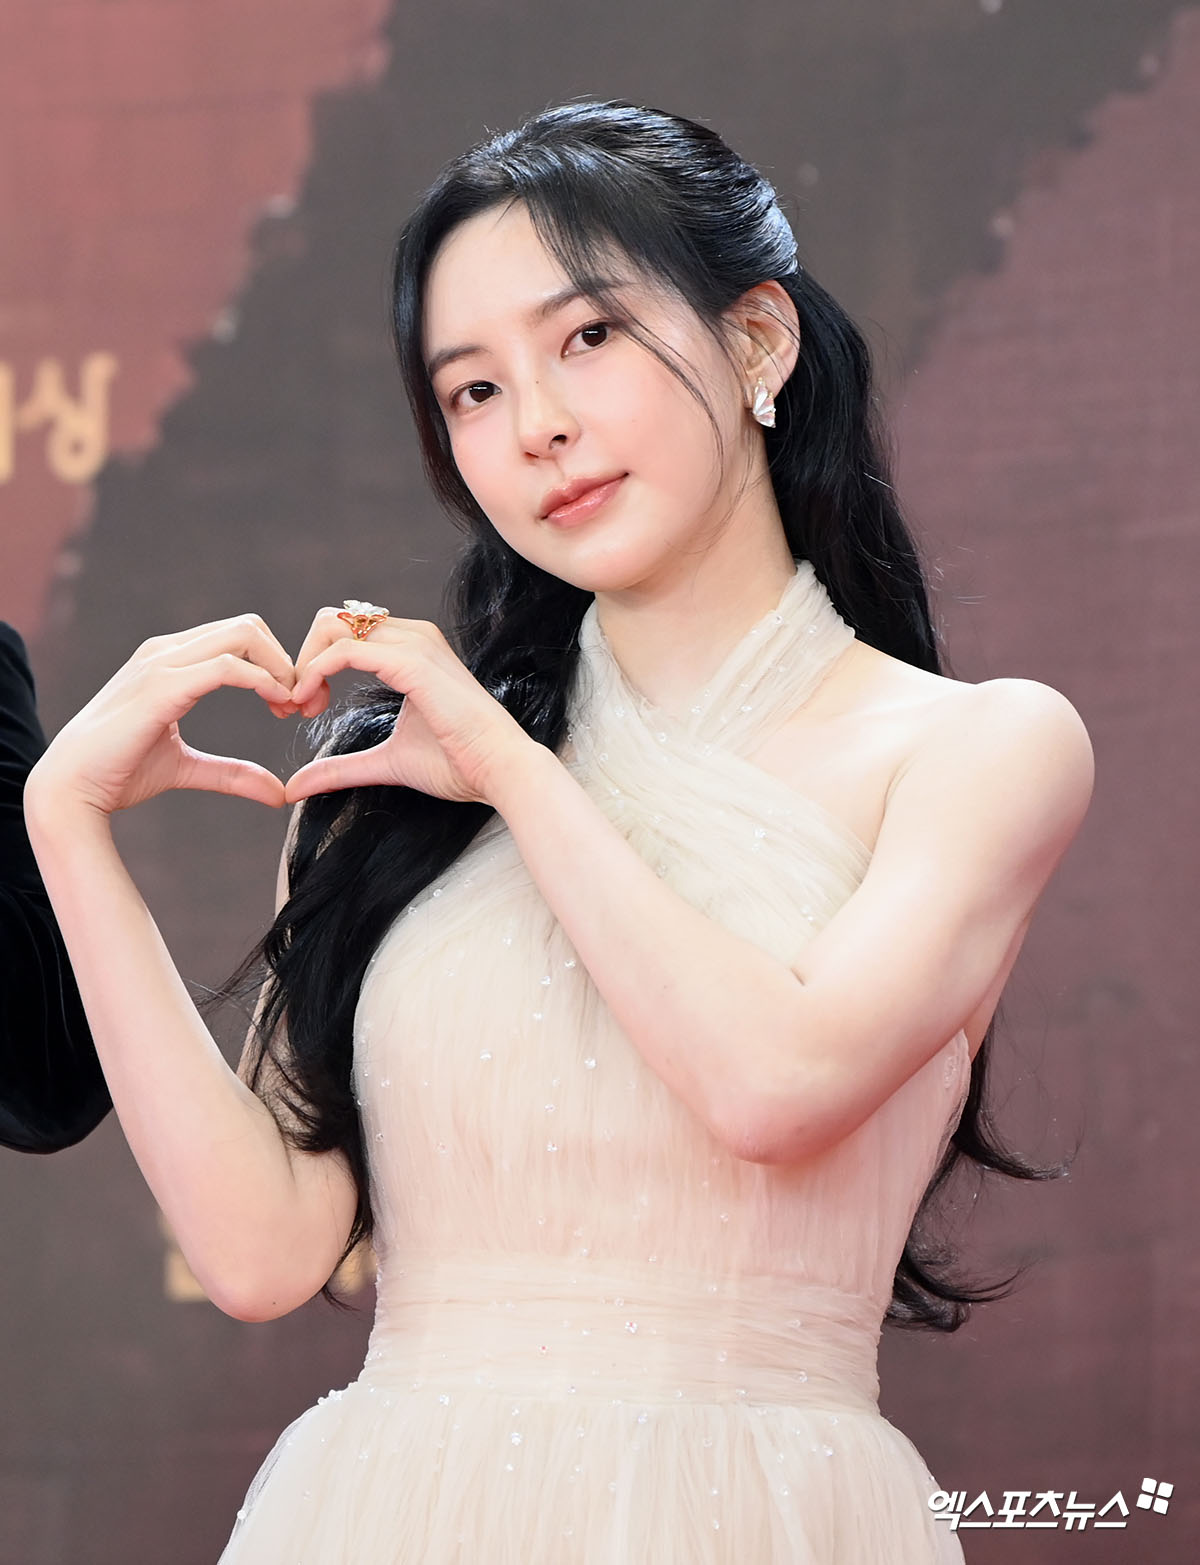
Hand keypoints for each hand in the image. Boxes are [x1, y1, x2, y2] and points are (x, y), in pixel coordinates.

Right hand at [25, 614, 297, 819]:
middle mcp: (166, 652)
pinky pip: (227, 667)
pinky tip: (277, 706)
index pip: (239, 637)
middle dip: (287, 661)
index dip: (277, 664)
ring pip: (243, 635)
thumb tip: (277, 793)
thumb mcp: (186, 769)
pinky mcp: (161, 687)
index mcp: (170, 660)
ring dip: (281, 668)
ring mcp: (162, 664)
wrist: (71, 788)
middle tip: (302, 704)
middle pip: (248, 627)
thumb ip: (231, 773)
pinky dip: (263, 682)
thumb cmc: (118, 773)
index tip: (294, 705)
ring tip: (292, 707)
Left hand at [284, 609, 535, 805]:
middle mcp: (413, 636)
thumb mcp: (386, 761)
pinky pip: (345, 651)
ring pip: (333, 626)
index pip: (344, 632)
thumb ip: (342, 767)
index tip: (302, 708)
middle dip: (302, 659)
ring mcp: (414, 644)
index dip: (312, 665)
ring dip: (305, 665)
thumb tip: (296, 786)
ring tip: (302, 706)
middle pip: (331, 620)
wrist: (499, 771)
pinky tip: (310, 702)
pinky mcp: (412, 663)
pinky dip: (316, 672)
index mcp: (411, 648)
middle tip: (295, 706)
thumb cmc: (458, 764)